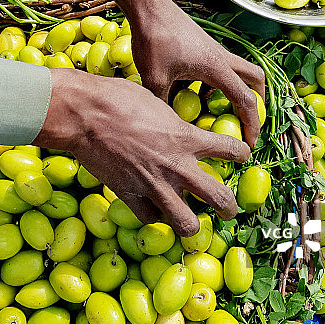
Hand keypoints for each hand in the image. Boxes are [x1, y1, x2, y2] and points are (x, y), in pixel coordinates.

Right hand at [34, 69, 249, 234]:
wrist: (83, 114)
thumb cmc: (117, 98)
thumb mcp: (156, 101)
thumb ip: (171, 119)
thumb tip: (175, 122)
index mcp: (187, 138)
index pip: (232, 150)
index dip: (241, 153)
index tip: (241, 155)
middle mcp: (177, 166)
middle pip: (220, 198)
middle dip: (229, 207)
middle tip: (229, 209)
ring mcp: (154, 186)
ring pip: (188, 224)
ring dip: (194, 225)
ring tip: (194, 223)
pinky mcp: (130, 197)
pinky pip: (151, 220)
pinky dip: (154, 218)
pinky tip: (155, 212)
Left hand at [116, 0, 264, 146]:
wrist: (148, 7)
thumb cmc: (153, 39)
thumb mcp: (154, 79)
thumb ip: (164, 104)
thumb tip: (168, 125)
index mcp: (216, 68)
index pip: (245, 100)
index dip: (252, 124)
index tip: (250, 143)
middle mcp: (221, 57)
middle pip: (255, 79)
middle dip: (256, 102)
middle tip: (245, 121)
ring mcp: (213, 49)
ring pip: (239, 71)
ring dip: (236, 90)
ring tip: (218, 110)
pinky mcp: (203, 45)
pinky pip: (221, 66)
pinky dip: (218, 81)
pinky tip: (195, 90)